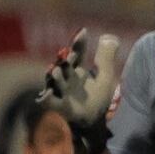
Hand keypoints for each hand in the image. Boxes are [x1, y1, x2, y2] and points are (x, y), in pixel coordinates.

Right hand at [39, 29, 119, 153]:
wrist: (93, 121)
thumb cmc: (96, 98)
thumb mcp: (104, 77)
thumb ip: (106, 57)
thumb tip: (111, 37)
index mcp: (76, 70)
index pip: (76, 54)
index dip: (78, 44)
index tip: (83, 32)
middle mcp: (66, 79)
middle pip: (63, 66)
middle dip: (64, 60)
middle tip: (66, 53)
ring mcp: (60, 92)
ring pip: (54, 82)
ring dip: (54, 76)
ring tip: (55, 70)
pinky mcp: (59, 107)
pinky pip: (49, 102)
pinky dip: (46, 99)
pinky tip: (44, 96)